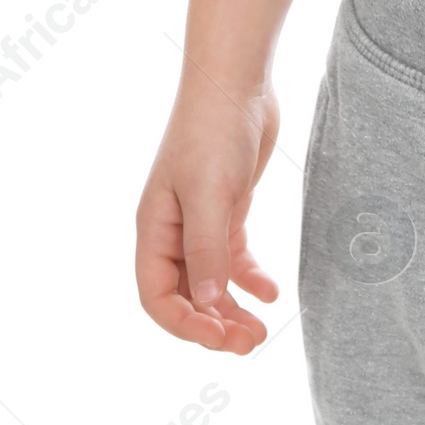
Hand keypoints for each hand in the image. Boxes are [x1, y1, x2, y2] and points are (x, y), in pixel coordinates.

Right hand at [136, 76, 281, 352]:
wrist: (236, 80)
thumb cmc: (213, 130)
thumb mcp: (210, 192)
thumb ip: (207, 248)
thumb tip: (204, 304)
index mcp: (153, 229)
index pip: (156, 297)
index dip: (185, 326)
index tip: (222, 339)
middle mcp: (171, 230)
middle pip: (185, 296)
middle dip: (214, 325)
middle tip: (251, 344)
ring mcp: (199, 218)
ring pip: (210, 281)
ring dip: (232, 308)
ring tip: (262, 331)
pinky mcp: (227, 206)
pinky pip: (232, 255)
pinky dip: (249, 277)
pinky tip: (271, 291)